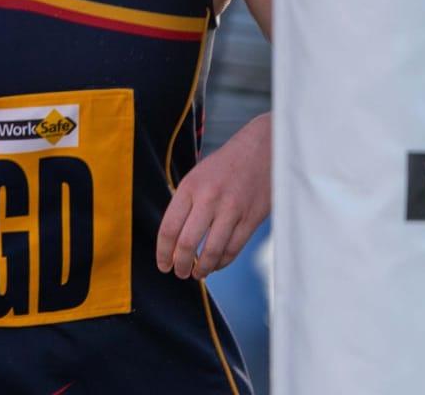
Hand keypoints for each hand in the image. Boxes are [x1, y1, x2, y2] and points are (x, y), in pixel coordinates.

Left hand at [157, 113, 269, 280]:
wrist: (261, 150)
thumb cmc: (226, 165)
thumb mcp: (198, 175)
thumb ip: (187, 202)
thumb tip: (175, 236)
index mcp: (190, 187)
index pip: (169, 227)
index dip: (163, 251)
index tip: (162, 264)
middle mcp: (208, 199)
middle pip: (188, 243)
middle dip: (180, 264)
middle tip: (178, 273)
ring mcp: (231, 211)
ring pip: (212, 251)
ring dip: (202, 269)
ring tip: (196, 274)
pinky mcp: (250, 220)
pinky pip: (233, 249)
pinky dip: (222, 262)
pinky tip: (215, 265)